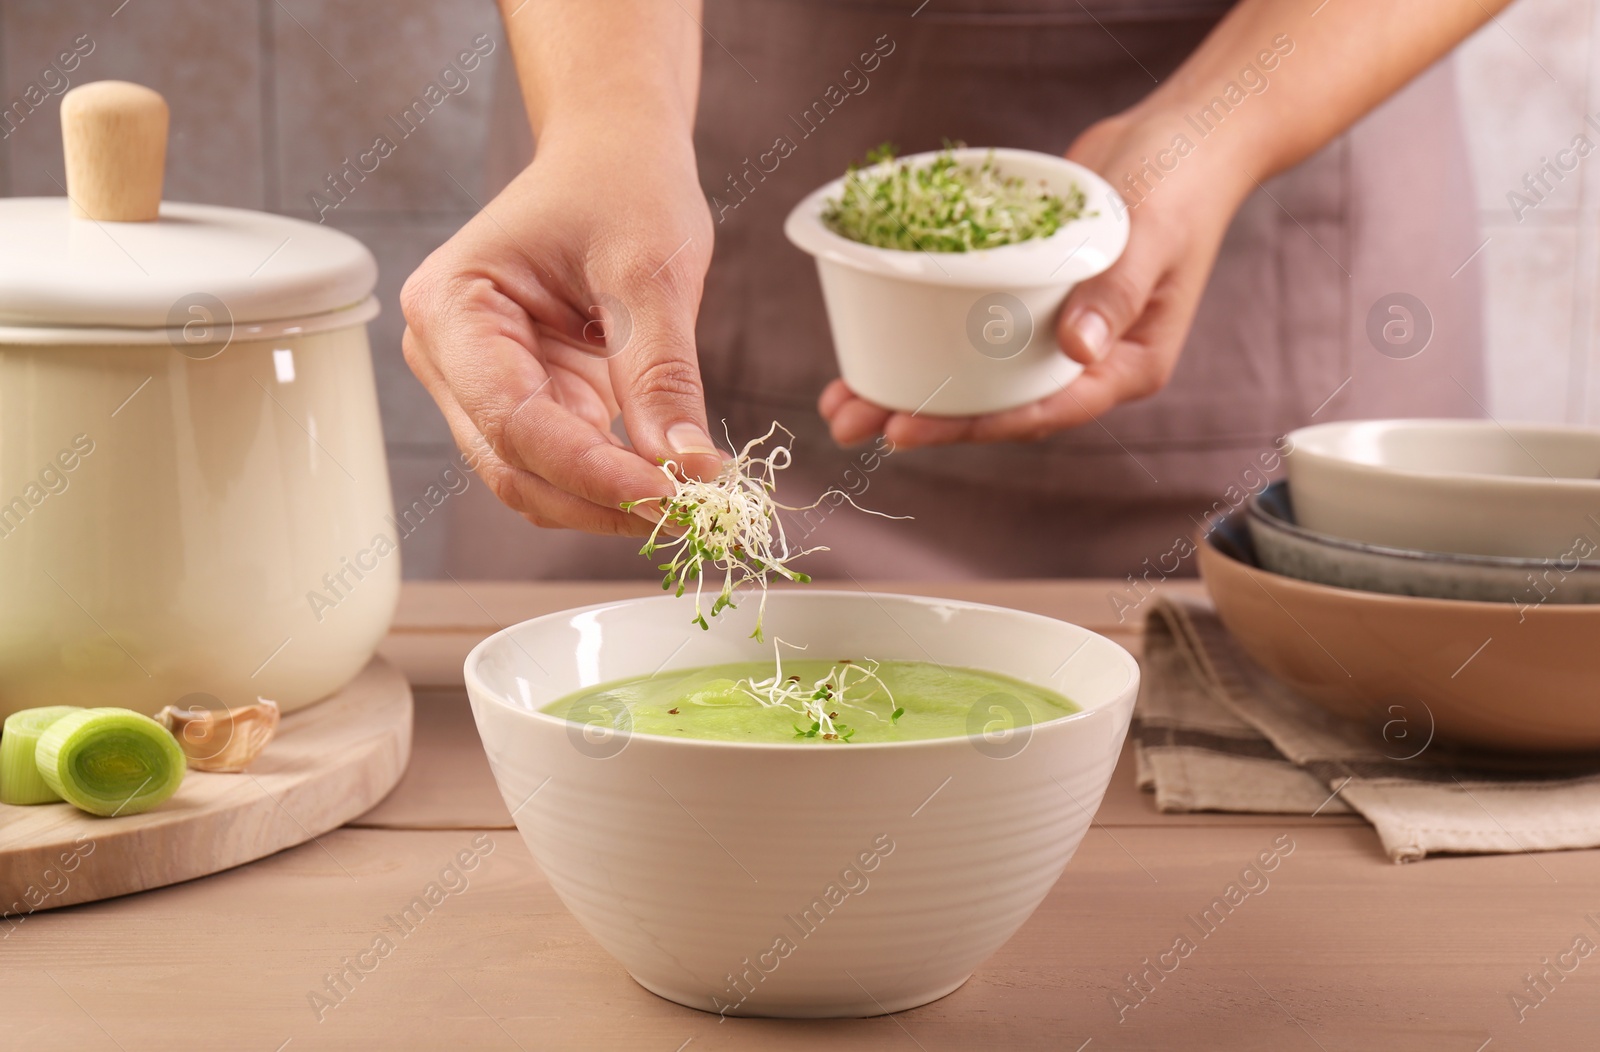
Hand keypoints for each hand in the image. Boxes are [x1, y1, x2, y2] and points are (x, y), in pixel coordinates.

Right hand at [401, 122, 717, 533]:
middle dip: (602, 500)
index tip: (672, 496)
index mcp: (452, 308)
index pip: (515, 421)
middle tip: (693, 513)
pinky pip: (562, 466)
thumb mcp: (651, 272)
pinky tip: (670, 481)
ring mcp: (478, 385)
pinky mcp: (525, 400)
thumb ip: (661, 374)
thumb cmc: (622, 185)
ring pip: (535, 481)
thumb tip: (686, 467)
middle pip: (515, 465)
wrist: (615, 154)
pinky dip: (614, 484)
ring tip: (690, 501)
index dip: (594, 472)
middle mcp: (447, 355)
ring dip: (608, 503)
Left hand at [820, 110, 1250, 448]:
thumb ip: (1118, 291)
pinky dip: (923, 333)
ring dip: (908, 384)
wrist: (1181, 139)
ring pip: (974, 374)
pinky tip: (872, 339)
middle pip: (994, 405)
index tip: (906, 428)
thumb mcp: (1155, 234)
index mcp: (1125, 366)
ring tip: (840, 399)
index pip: (1040, 411)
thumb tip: (1077, 349)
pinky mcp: (1029, 301)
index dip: (970, 426)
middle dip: (919, 417)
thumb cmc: (1183, 184)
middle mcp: (1086, 362)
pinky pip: (971, 329)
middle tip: (847, 423)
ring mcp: (1056, 334)